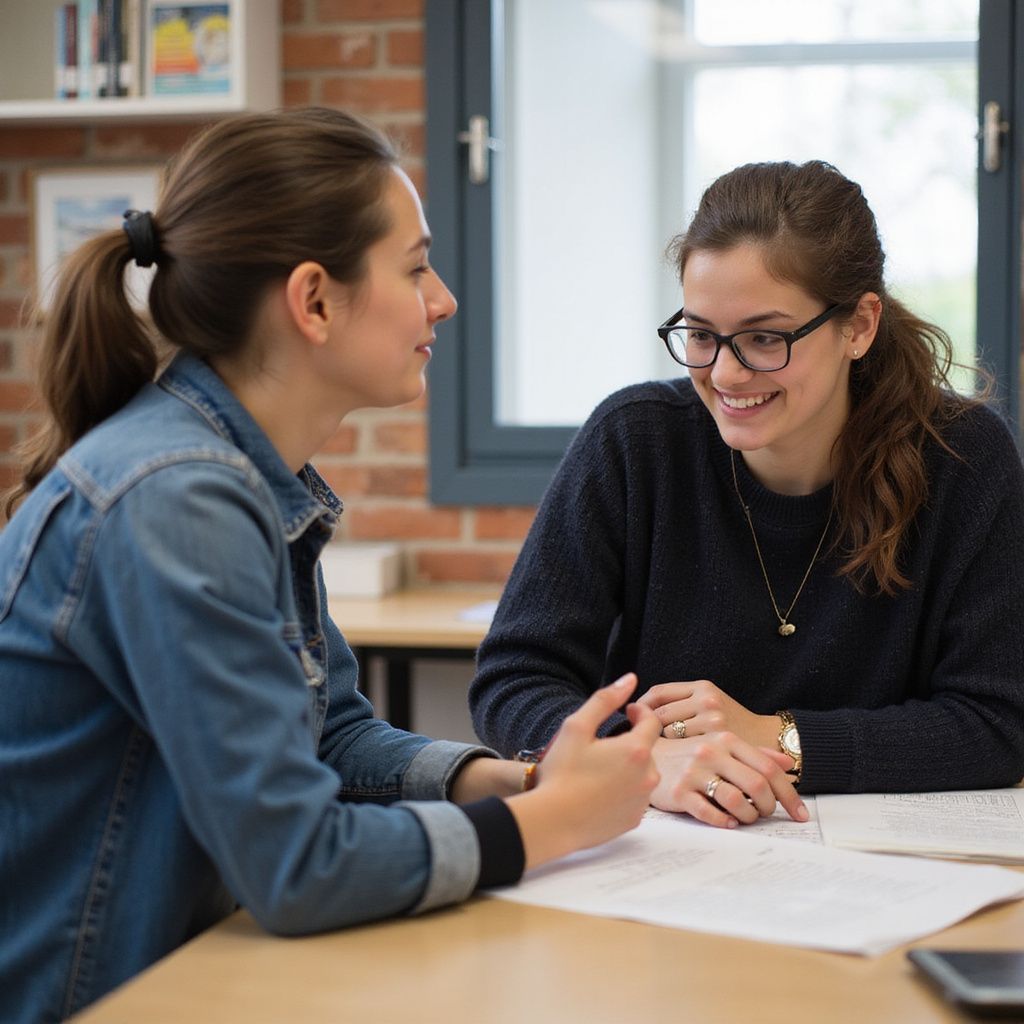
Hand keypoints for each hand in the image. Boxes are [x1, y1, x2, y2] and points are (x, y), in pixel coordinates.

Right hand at [506, 673, 661, 869]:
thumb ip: (605, 700)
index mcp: (636, 750)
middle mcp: (647, 776)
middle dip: (631, 742)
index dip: (639, 712)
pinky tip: (601, 790)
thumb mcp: (577, 727)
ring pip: (643, 774)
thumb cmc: (562, 772)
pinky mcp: (634, 819)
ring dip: (629, 766)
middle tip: (605, 744)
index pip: (651, 722)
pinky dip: (624, 790)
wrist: (552, 821)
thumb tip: (630, 680)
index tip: (626, 712)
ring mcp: (642, 801)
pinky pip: (636, 797)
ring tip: (601, 769)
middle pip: (647, 750)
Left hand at [638, 679, 779, 750]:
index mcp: (703, 687)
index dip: (642, 705)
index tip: (634, 717)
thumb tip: (631, 707)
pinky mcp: (716, 744)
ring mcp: (712, 722)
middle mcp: (707, 701)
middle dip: (647, 727)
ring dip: (661, 743)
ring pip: (668, 733)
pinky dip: (674, 758)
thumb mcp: (708, 704)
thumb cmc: (731, 725)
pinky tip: (672, 763)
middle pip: (659, 713)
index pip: (659, 692)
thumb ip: (678, 702)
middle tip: (642, 739)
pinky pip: (682, 750)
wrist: (769, 741)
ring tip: (658, 751)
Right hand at [649, 732, 807, 828]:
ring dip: (749, 817)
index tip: (801, 814)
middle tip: (768, 815)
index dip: (790, 794)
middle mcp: (710, 752)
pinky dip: (725, 821)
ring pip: (736, 801)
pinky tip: (728, 821)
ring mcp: (693, 772)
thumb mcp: (721, 745)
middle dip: (770, 808)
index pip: (768, 768)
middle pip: (757, 786)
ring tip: (746, 818)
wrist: (646, 754)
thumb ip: (755, 753)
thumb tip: (788, 764)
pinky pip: (710, 814)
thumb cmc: (690, 753)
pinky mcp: (678, 791)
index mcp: (725, 738)